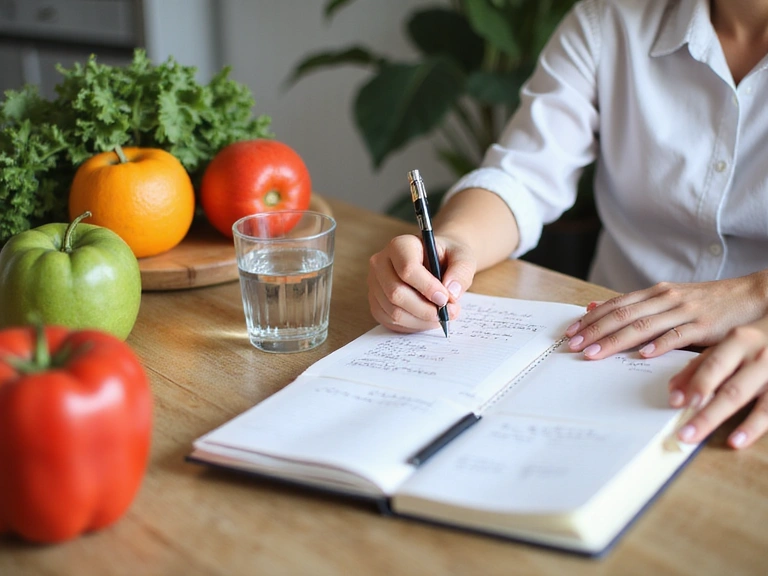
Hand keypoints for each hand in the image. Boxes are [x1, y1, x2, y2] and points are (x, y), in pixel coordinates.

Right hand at [367, 233, 475, 332]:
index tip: (445, 299)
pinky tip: (428, 319)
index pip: (407, 269)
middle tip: (448, 313)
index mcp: (400, 245)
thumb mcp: (462, 257)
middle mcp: (381, 263)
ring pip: (394, 311)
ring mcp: (375, 284)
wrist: (436, 262)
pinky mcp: (376, 303)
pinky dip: (413, 325)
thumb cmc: (447, 257)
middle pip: (396, 293)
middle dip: (425, 309)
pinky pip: (391, 322)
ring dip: (421, 320)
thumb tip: (451, 292)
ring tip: (441, 316)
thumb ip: (461, 272)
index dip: (427, 288)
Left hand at [565, 273, 767, 359]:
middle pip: (622, 316)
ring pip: (643, 326)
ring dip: (616, 341)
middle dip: (594, 331)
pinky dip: (659, 344)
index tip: (570, 333)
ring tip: (595, 354)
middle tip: (573, 346)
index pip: (615, 306)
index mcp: (655, 294)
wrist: (751, 296)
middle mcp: (665, 299)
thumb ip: (634, 305)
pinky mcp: (703, 325)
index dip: (591, 320)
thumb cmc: (706, 303)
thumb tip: (593, 306)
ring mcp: (684, 311)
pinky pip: (678, 336)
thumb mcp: (667, 299)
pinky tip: (642, 355)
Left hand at [669, 317, 767, 448]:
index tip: (677, 404)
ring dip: (732, 426)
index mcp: (738, 341)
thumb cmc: (751, 344)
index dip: (697, 386)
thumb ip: (698, 367)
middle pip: (732, 391)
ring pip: (756, 405)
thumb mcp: (725, 346)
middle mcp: (759, 357)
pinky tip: (738, 441)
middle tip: (685, 434)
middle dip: (707, 415)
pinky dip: (754, 428)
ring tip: (713, 441)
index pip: (713, 366)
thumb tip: (673, 393)